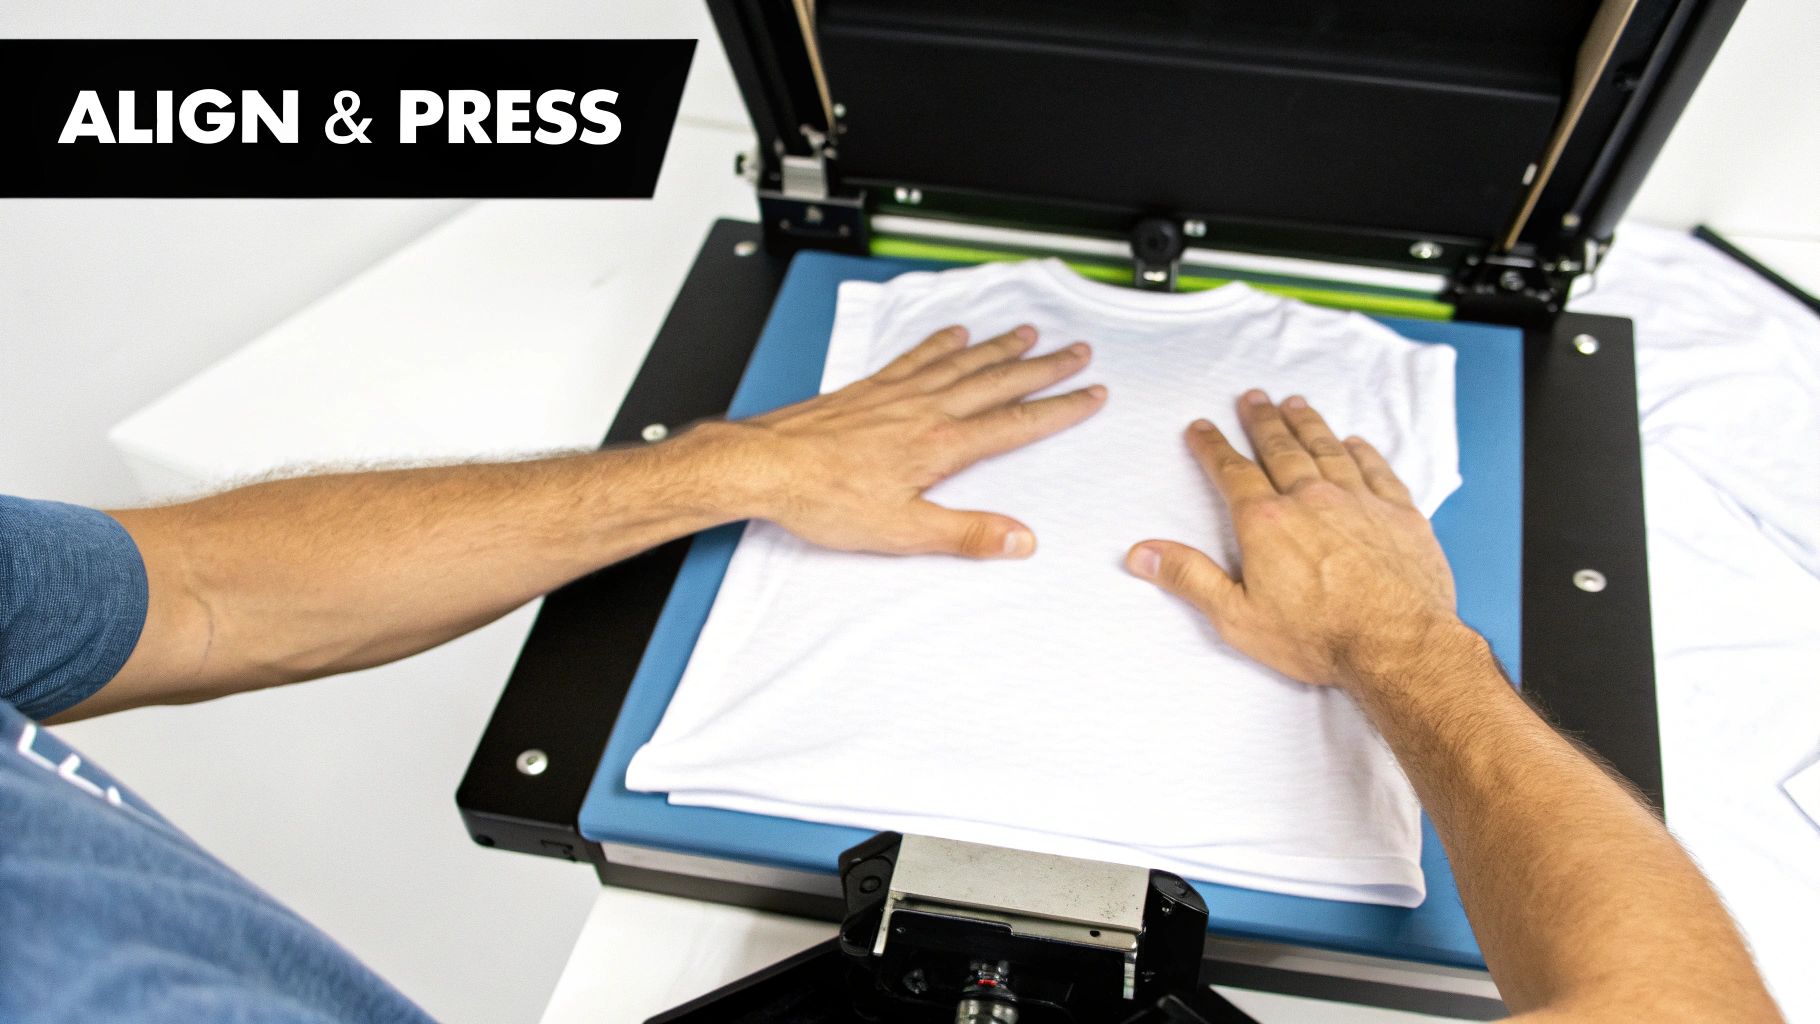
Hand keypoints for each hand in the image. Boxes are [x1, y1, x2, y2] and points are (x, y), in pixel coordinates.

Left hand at [703, 324, 1105, 557]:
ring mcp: (897, 393)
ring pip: (963, 362)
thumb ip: (966, 534)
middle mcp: (925, 409)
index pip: (1016, 424)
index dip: (1059, 409)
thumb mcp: (903, 532)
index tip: (1091, 395)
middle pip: (998, 382)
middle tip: (1079, 352)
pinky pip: (916, 356)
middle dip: (1044, 368)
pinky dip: (941, 342)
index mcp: (941, 445)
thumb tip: (1019, 540)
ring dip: (1000, 347)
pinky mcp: (869, 389)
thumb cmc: (825, 498)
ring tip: (1030, 333)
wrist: (765, 465)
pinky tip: (954, 333)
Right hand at [1125, 390, 1460, 688]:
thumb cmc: (1317, 638)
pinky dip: (1363, 451)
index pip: (1232, 472)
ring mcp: (1359, 502)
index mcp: (1266, 522)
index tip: (1202, 427)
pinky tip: (1355, 442)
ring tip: (1295, 403)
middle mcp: (1311, 499)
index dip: (1213, 447)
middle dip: (1262, 421)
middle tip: (1252, 398)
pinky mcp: (1399, 514)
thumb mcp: (1236, 616)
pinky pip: (1377, 470)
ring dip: (1308, 424)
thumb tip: (1141, 552)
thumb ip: (1189, 577)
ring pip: (1327, 450)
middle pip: (1281, 449)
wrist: (1398, 646)